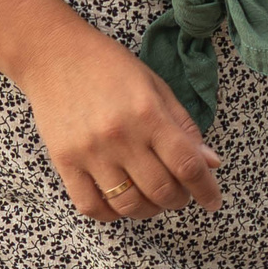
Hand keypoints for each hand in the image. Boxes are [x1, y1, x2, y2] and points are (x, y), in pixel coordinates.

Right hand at [13, 27, 222, 220]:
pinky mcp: (64, 161)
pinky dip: (111, 214)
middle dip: (179, 200)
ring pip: (129, 204)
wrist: (54, 55)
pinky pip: (91, 206)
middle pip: (161, 190)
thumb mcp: (156, 87)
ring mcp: (90, 151)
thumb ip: (184, 127)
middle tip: (180, 194)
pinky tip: (120, 203)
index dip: (206, 190)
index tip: (213, 202)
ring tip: (152, 199)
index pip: (187, 164)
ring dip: (149, 210)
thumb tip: (211, 163)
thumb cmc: (110, 67)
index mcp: (148, 114)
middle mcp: (120, 136)